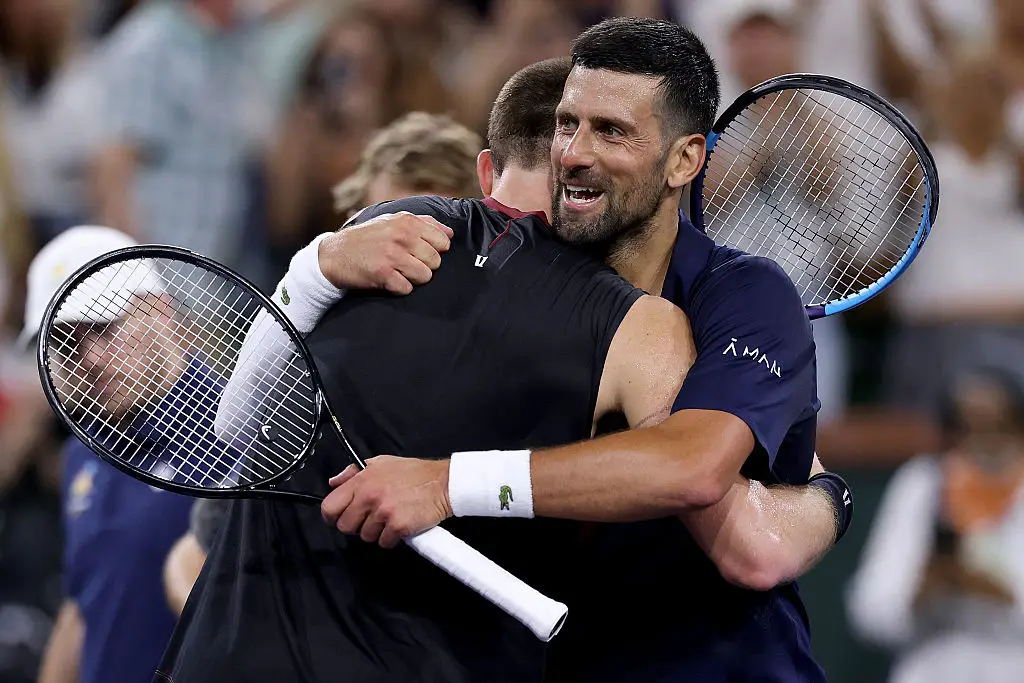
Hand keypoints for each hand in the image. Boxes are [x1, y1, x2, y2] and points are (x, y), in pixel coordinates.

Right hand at [319, 212, 453, 293]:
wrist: (334, 254)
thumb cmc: (368, 237)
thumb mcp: (393, 221)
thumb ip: (424, 224)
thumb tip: (450, 233)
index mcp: (407, 221)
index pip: (443, 242)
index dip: (435, 251)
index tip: (421, 253)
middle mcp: (402, 236)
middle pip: (436, 261)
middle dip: (424, 266)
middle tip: (407, 264)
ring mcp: (392, 255)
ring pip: (425, 276)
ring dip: (413, 278)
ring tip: (398, 272)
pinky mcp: (383, 274)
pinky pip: (407, 288)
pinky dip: (399, 288)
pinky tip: (389, 280)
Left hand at [321, 455, 452, 547]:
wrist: (443, 483)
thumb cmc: (415, 474)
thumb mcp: (381, 463)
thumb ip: (354, 472)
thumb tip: (334, 482)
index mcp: (362, 481)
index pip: (330, 506)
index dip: (332, 516)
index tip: (338, 518)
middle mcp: (370, 496)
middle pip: (346, 526)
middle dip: (357, 526)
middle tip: (370, 518)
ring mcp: (384, 512)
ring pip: (366, 536)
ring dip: (377, 532)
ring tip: (390, 518)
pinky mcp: (398, 526)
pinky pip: (384, 543)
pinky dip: (392, 538)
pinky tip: (400, 525)